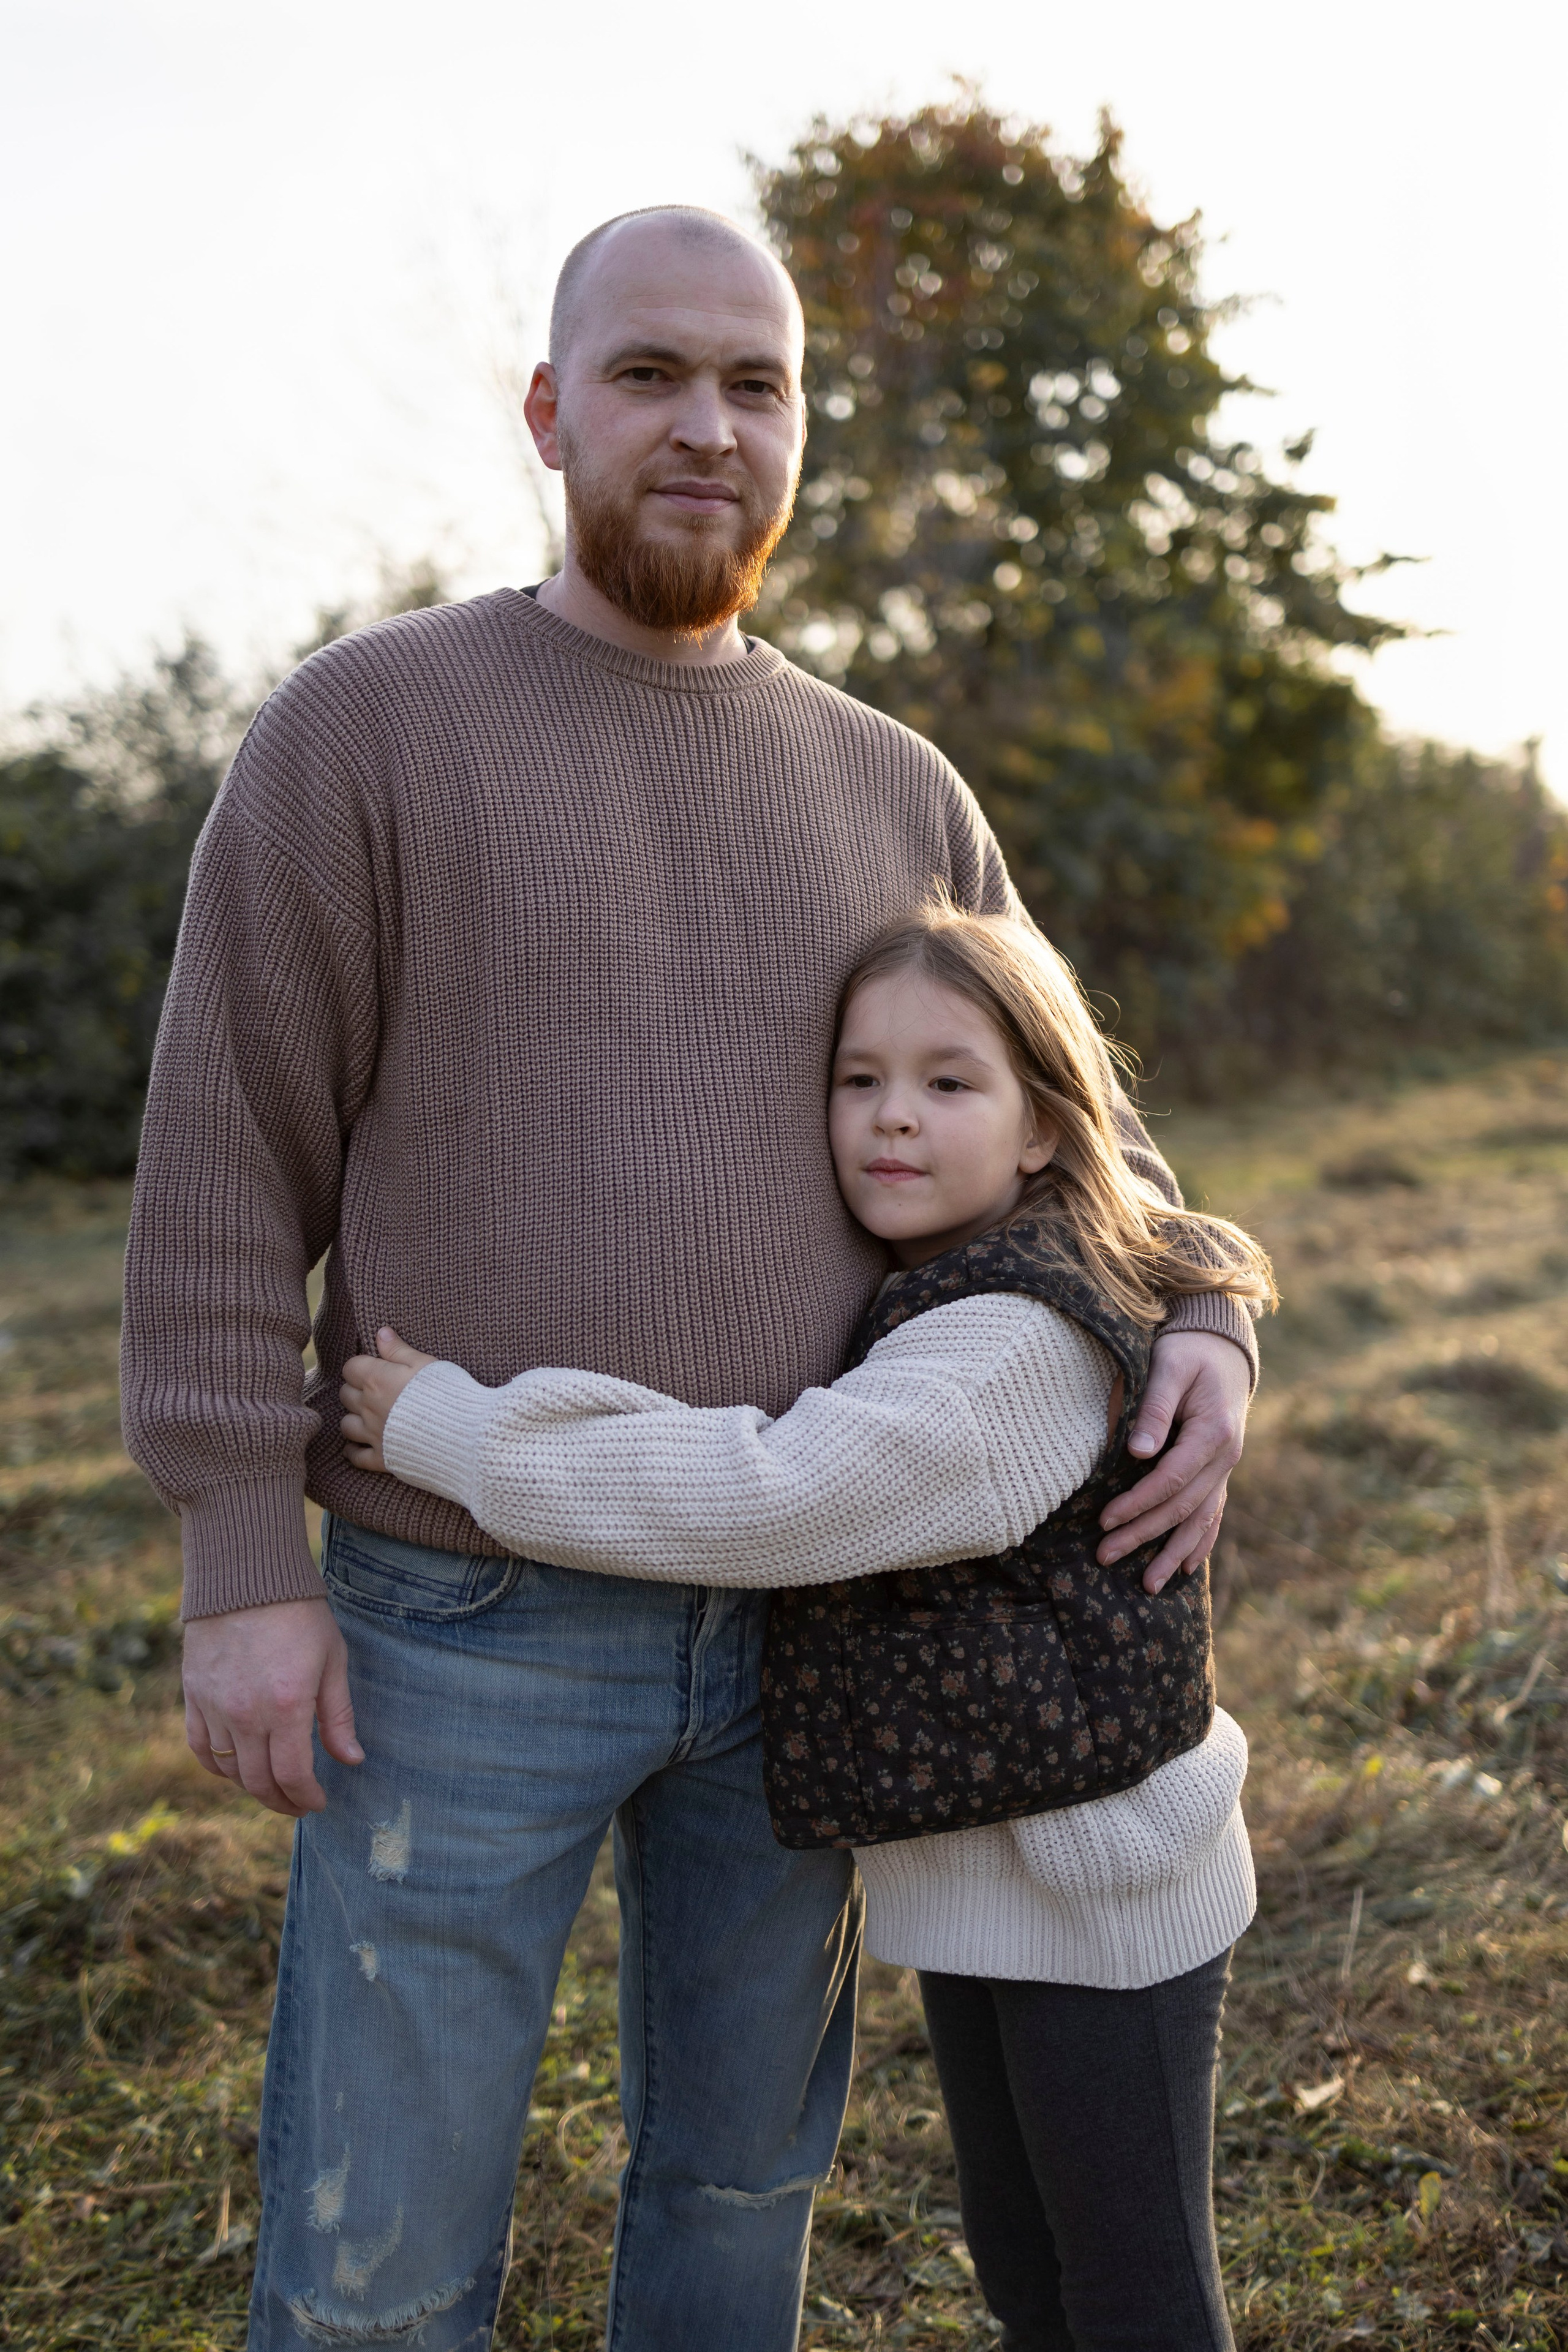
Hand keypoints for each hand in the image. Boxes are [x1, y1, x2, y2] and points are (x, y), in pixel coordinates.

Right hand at [183, 1595, 361, 1815]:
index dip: (306, 1796)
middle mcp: (245, 1714)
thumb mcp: (332, 1660)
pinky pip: (199, 1747)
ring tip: (272, 1785)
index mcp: (286, 1706)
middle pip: (259, 1781)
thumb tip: (351, 1760)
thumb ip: (338, 1716)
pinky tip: (234, 1768)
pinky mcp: (193, 1695)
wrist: (246, 1575)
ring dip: (251, 1786)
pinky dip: (216, 1765)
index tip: (318, 1802)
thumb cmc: (299, 1614)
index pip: (292, 1775)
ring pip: (228, 1770)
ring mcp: (214, 1706)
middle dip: (281, 1801)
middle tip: (297, 1804)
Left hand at [340, 1328, 436, 1470]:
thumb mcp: (425, 1364)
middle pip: (346, 1395)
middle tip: (375, 1390)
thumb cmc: (447, 1394)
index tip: (376, 1368)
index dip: (362, 1366)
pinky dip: (355, 1451)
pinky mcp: (382, 1458)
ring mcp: (374, 1434)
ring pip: (346, 1425)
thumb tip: (380, 1333)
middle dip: (357, 1390)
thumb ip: (399, 1350)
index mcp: (378, 1380)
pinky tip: (359, 1447)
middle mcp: (369, 1407)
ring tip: (368, 1416)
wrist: (463, 1435)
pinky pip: (356, 1457)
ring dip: (354, 1419)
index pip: (351, 1368)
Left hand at [1097, 1330, 1250, 1594]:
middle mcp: (1226, 1457)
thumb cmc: (1189, 1352)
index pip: (1171, 1480)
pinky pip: (1213, 1513)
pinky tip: (1187, 1568)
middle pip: (1182, 1507)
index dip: (1137, 1503)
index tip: (1104, 1520)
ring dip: (1174, 1553)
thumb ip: (1154, 1407)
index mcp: (1213, 1433)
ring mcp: (1226, 1468)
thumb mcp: (1169, 1366)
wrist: (1224, 1348)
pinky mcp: (1220, 1471)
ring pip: (1201, 1519)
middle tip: (1105, 1556)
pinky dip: (1200, 1541)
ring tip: (1148, 1585)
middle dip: (1144, 1535)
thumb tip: (1138, 1452)